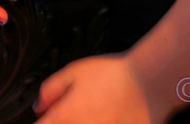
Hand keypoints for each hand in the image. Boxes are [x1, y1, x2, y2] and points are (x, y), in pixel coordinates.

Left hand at [34, 56, 156, 122]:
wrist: (150, 84)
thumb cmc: (114, 74)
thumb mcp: (75, 71)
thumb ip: (51, 90)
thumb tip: (39, 107)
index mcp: (64, 117)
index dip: (43, 121)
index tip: (48, 117)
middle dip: (64, 121)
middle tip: (80, 109)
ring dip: (85, 122)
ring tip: (97, 111)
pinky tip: (110, 117)